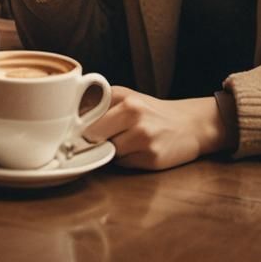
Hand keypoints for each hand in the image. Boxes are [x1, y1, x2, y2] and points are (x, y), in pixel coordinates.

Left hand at [85, 87, 234, 170]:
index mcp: (124, 98)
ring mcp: (144, 137)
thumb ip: (102, 104)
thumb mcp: (128, 97)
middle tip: (100, 138)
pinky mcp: (152, 158)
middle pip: (94, 135)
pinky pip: (124, 164)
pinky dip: (126, 160)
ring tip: (127, 141)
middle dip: (94, 140)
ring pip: (109, 152)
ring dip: (112, 151)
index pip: (87, 116)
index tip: (71, 133)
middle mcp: (134, 114)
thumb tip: (72, 120)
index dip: (79, 127)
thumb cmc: (152, 111)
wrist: (189, 124)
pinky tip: (139, 151)